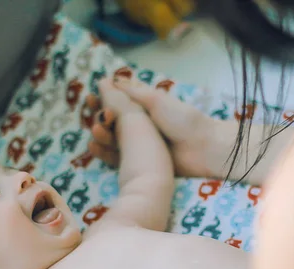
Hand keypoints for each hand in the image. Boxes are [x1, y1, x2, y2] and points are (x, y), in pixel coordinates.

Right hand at [87, 77, 216, 177]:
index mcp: (145, 108)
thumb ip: (132, 92)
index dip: (103, 99)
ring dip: (101, 133)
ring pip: (112, 139)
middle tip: (91, 113)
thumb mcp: (156, 100)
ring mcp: (138, 145)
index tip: (91, 97)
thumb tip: (108, 80)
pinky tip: (94, 147)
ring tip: (97, 129)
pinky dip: (103, 153)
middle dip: (99, 116)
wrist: (203, 150)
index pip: (118, 102)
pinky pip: (116, 158)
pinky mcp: (138, 163)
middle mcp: (140, 126)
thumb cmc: (183, 121)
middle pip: (112, 121)